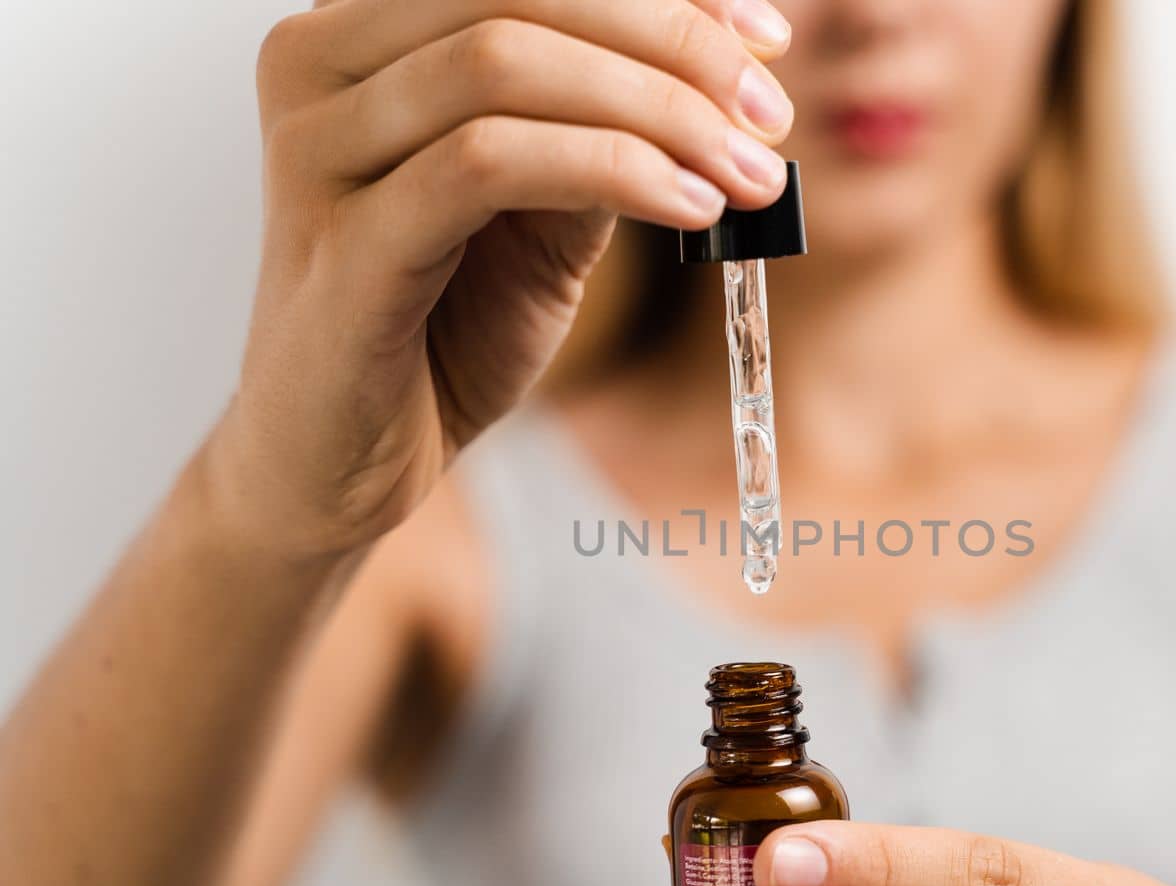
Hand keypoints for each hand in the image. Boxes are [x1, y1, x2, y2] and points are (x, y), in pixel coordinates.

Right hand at [205, 0, 794, 557]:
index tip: (766, 36)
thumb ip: (597, 131)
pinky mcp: (341, 242)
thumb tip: (724, 79)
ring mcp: (314, 149)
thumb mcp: (537, 213)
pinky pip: (487, 164)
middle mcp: (317, 62)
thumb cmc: (434, 330)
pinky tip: (688, 209)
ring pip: (502, 64)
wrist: (339, 460)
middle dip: (672, 44)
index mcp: (361, 33)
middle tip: (767, 115)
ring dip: (657, 112)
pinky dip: (609, 171)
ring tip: (746, 176)